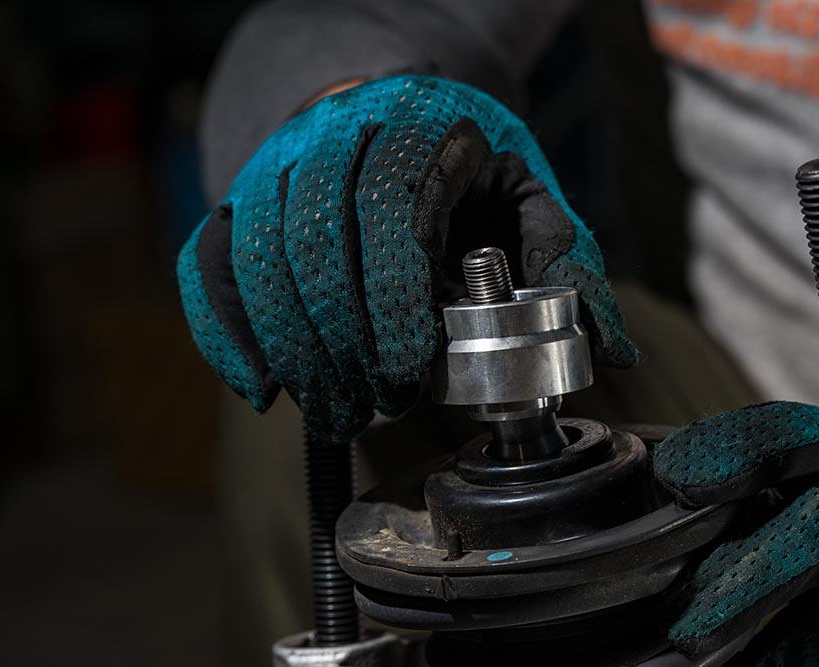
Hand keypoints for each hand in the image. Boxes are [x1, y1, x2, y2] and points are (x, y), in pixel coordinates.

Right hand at [178, 75, 635, 441]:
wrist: (383, 103)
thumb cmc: (465, 164)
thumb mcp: (530, 195)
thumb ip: (566, 262)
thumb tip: (609, 350)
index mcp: (418, 130)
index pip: (392, 208)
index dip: (394, 293)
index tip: (410, 368)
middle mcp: (334, 138)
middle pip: (316, 239)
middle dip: (346, 338)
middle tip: (379, 406)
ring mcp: (276, 166)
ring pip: (258, 256)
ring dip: (294, 348)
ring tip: (336, 411)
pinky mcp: (237, 199)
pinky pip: (208, 263)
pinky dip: (227, 331)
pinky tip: (262, 389)